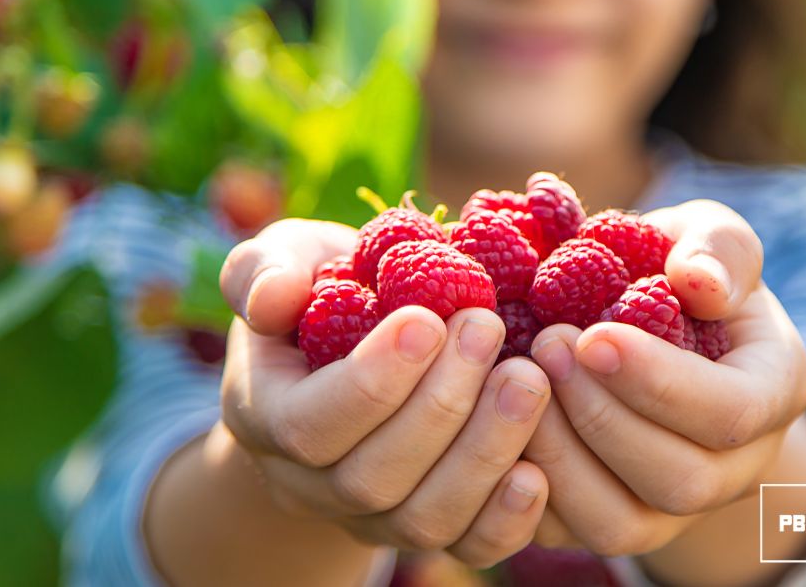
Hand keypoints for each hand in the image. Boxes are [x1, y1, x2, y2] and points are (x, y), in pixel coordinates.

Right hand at [217, 219, 553, 567]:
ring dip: (483, 452)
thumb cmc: (323, 289)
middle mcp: (312, 484)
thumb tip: (273, 298)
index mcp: (266, 416)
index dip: (372, 382)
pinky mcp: (432, 528)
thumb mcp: (287, 260)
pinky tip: (539, 468)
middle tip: (487, 328)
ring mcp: (372, 517)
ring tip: (529, 380)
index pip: (311, 425)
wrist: (354, 348)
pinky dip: (507, 519)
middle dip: (440, 406)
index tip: (428, 318)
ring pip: (423, 519)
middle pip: (372, 478)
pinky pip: (468, 546)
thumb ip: (265, 271)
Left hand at [522, 200, 805, 554]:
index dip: (659, 383)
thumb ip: (717, 247)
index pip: (731, 414)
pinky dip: (522, 486)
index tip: (593, 336)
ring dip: (559, 456)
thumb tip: (699, 282)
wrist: (645, 328)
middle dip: (601, 417)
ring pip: (619, 525)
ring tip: (516, 382)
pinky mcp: (607, 523)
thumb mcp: (708, 238)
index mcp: (772, 393)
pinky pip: (566, 534)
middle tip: (544, 345)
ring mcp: (670, 510)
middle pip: (679, 480)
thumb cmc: (677, 274)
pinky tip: (495, 421)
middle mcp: (732, 468)